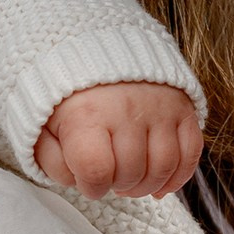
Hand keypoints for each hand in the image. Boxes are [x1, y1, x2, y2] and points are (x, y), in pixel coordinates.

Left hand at [34, 80, 202, 200]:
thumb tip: (80, 182)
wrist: (95, 47)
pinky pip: (191, 153)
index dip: (92, 187)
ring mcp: (158, 108)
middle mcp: (126, 110)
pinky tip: (161, 184)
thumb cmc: (66, 94)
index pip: (96, 171)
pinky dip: (178, 176)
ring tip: (131, 181)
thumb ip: (52, 160)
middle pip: (131, 173)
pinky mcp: (182, 107)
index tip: (88, 181)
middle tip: (109, 178)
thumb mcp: (42, 125)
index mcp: (85, 114)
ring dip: (146, 186)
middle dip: (117, 185)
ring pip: (163, 167)